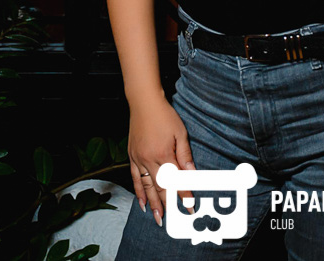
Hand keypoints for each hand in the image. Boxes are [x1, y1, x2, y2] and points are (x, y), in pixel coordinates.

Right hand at [127, 96, 196, 227]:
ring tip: (158, 218)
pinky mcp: (132, 156)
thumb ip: (185, 156)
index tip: (190, 206)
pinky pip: (136, 178)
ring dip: (153, 204)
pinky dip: (139, 192)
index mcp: (163, 154)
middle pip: (160, 187)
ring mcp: (138, 159)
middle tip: (173, 220)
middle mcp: (149, 159)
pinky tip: (143, 203)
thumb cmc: (164, 116)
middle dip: (168, 205)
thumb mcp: (180, 134)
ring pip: (147, 187)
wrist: (143, 103)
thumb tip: (191, 174)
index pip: (176, 180)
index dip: (184, 194)